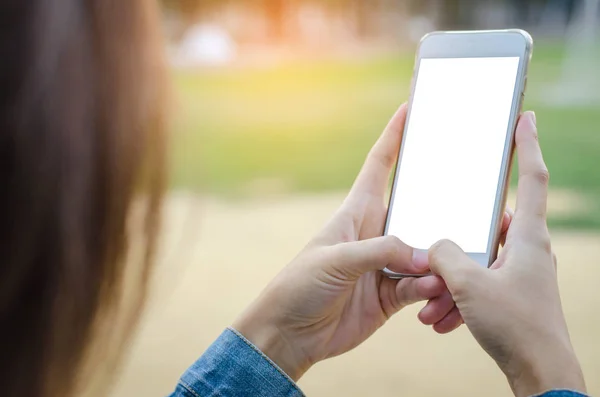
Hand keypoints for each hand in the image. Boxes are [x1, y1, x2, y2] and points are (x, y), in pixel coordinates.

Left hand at [233, 104, 457, 380]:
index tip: (411, 108)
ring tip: (445, 270)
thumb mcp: (336, 259)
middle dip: (443, 205)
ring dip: (438, 261)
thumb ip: (380, 251)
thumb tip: (426, 256)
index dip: (395, 136)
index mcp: (356, 211)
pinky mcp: (392, 293)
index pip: (379, 164)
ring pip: (427, 252)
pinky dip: (430, 289)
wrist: (291, 333)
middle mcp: (375, 232)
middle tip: (472, 201)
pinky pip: (422, 285)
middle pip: (417, 209)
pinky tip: (431, 294)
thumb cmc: (299, 285)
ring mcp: (386, 263)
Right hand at [428, 112, 585, 396]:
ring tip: (432, 305)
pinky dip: (459, 297)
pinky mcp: (513, 292)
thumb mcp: (469, 284)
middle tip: (436, 257)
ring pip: (478, 261)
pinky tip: (441, 318)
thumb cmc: (514, 325)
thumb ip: (446, 254)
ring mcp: (520, 271)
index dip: (527, 144)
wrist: (540, 373)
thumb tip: (437, 243)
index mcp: (526, 236)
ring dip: (451, 281)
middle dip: (456, 245)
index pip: (531, 178)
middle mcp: (527, 249)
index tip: (525, 117)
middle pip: (488, 227)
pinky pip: (479, 284)